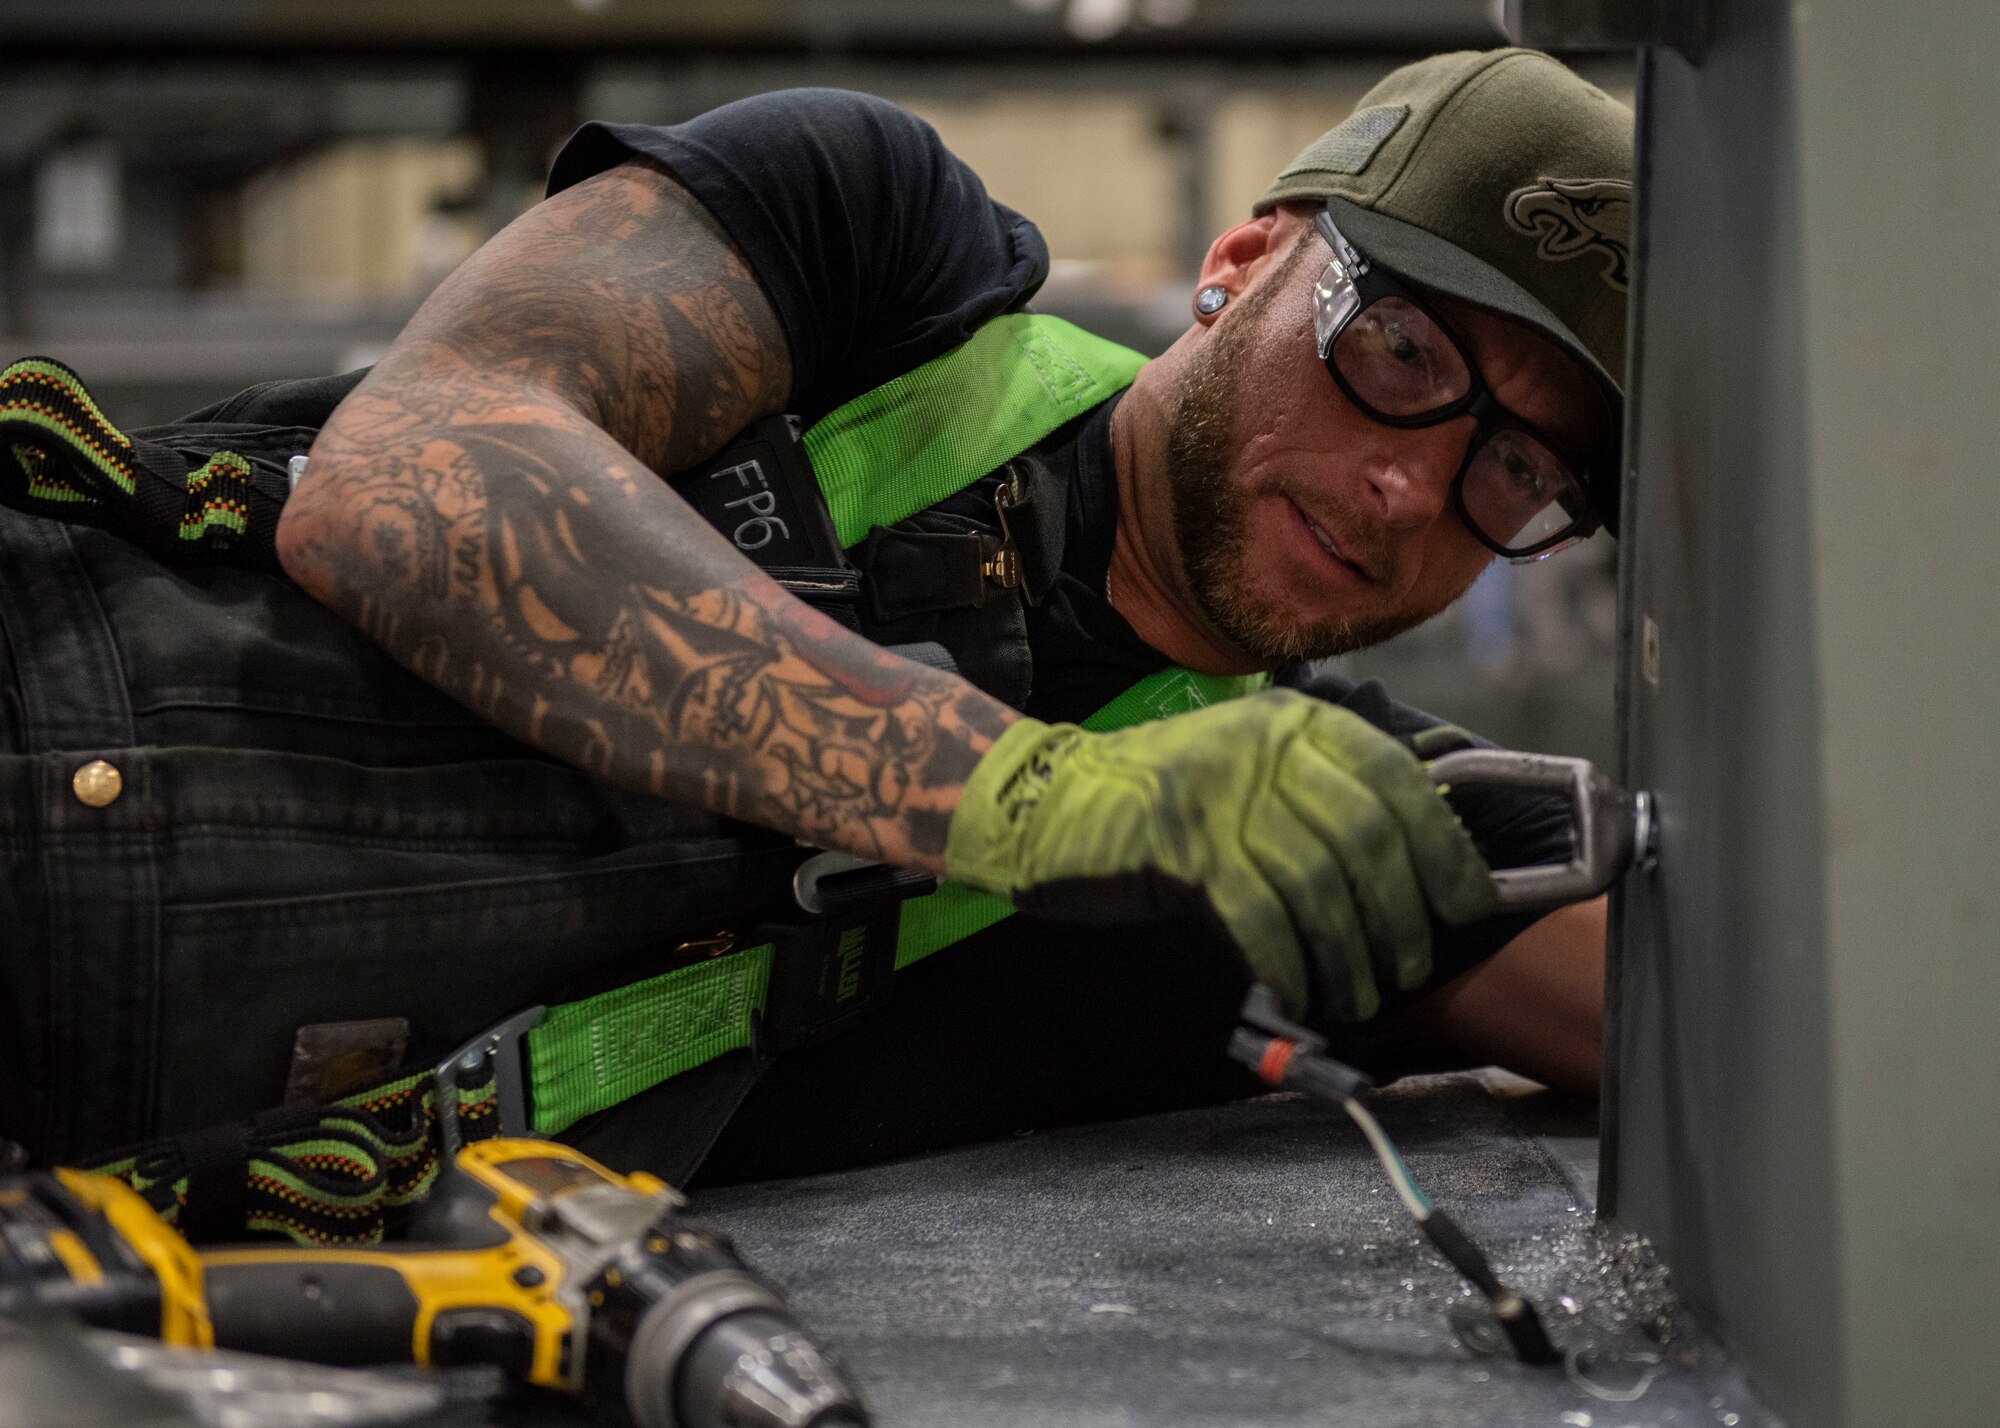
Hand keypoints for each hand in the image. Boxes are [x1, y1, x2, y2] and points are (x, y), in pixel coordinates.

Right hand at [943, 689, 1495, 1020]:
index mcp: (1293, 723)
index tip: (1468, 904)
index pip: (1397, 781)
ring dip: (1350, 953)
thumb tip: (1422, 860)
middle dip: (1402, 916)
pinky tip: (1298, 991)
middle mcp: (1263, 747)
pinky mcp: (1180, 844)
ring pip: (1317, 884)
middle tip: (1413, 967)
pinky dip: (1288, 962)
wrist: (1050, 799)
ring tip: (1359, 994)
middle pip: (1366, 838)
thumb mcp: (1251, 768)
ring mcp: (1220, 793)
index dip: (1445, 850)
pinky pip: (1259, 915)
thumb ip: (1324, 794)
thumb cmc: (1163, 799)